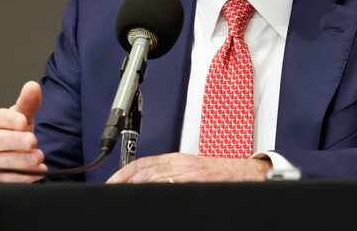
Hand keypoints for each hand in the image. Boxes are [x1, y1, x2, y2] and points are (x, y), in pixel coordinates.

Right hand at [0, 81, 46, 182]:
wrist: (1, 156)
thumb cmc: (12, 132)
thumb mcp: (21, 116)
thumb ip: (28, 102)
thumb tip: (33, 86)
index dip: (8, 120)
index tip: (23, 121)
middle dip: (14, 141)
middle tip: (32, 141)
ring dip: (20, 161)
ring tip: (39, 157)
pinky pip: (5, 181)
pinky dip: (22, 177)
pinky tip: (38, 172)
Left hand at [106, 153, 270, 183]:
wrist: (245, 174)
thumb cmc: (219, 175)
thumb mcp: (191, 169)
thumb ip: (170, 174)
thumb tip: (146, 184)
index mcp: (175, 158)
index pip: (142, 162)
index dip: (123, 173)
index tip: (111, 183)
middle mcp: (179, 163)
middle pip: (144, 170)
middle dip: (124, 181)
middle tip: (111, 191)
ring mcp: (187, 172)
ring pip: (154, 177)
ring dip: (136, 186)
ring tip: (124, 196)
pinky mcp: (196, 181)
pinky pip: (171, 185)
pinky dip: (156, 189)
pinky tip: (146, 197)